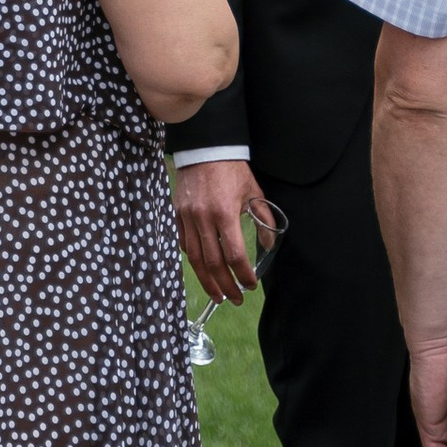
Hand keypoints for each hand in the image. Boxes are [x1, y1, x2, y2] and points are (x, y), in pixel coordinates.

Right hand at [175, 159, 277, 306]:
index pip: (234, 256)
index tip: (251, 284)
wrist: (205, 146)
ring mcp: (187, 217)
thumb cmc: (232, 169)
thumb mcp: (254, 192)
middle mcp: (203, 219)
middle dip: (226, 286)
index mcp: (224, 213)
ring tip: (218, 295)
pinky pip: (184, 243)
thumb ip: (264, 219)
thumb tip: (269, 245)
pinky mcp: (177, 213)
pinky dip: (193, 260)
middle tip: (236, 299)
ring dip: (207, 281)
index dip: (243, 275)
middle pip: (213, 264)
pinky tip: (202, 269)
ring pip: (195, 259)